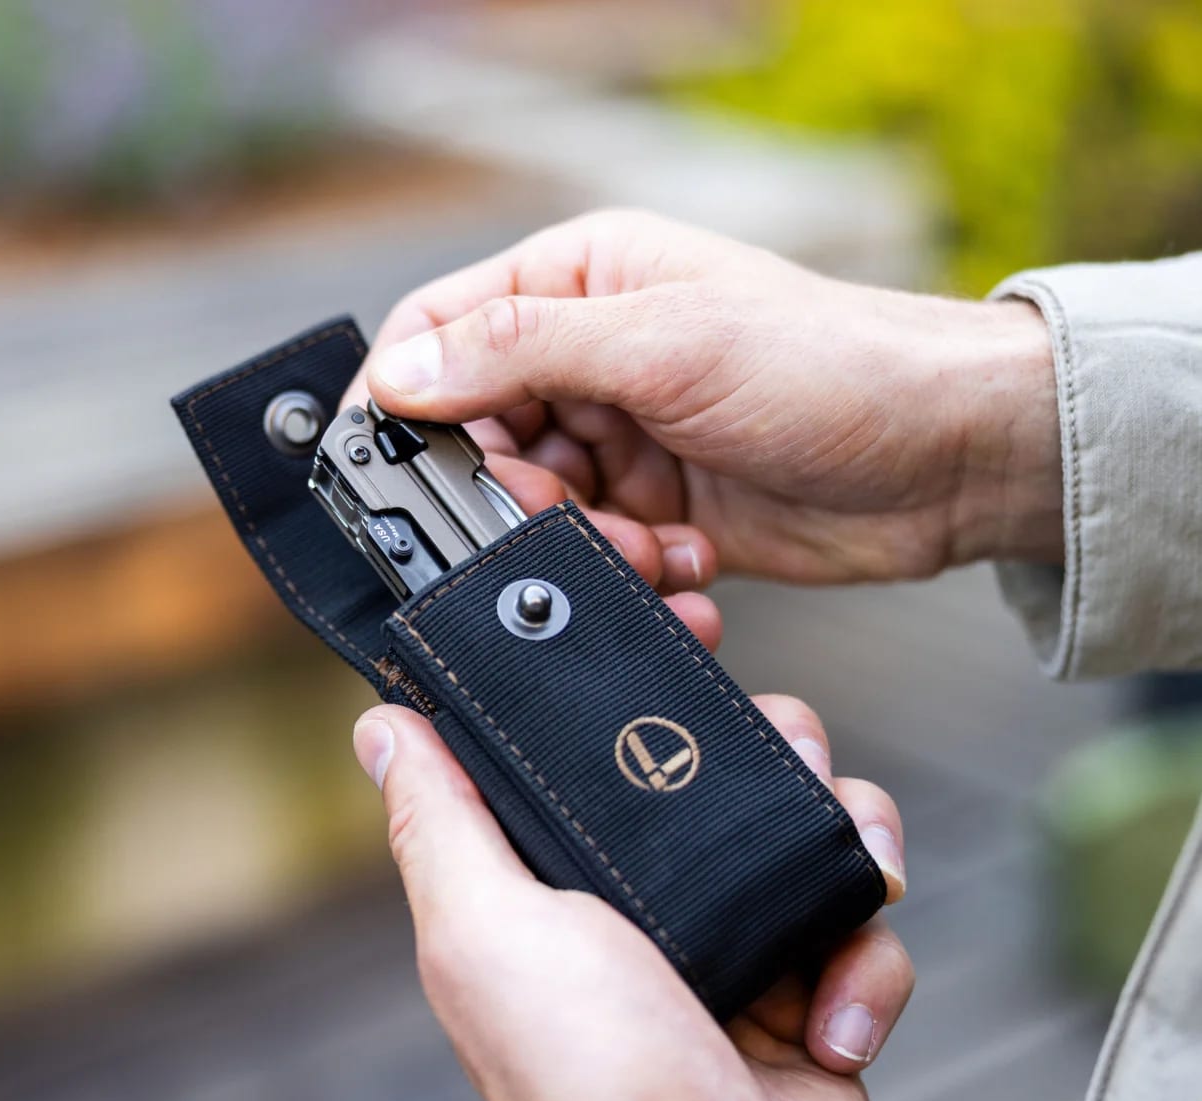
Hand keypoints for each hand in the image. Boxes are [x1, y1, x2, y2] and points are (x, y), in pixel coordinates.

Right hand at [345, 209, 1061, 584]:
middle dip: (519, 496)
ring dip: (586, 544)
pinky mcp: (658, 513)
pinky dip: (635, 572)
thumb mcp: (666, 343)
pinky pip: (601, 555)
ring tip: (657, 545)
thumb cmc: (832, 366)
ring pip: (539, 511)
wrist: (946, 460)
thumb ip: (522, 352)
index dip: (409, 398)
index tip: (399, 471)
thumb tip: (400, 373)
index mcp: (582, 284)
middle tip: (573, 515)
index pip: (443, 330)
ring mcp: (625, 441)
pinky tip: (691, 561)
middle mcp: (593, 359)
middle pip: (481, 439)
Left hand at [353, 692, 911, 1100]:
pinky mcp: (817, 989)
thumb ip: (439, 822)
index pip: (612, 749)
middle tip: (789, 753)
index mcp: (573, 879)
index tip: (687, 637)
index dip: (646, 687)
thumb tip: (382, 727)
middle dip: (772, 751)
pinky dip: (867, 962)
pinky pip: (865, 924)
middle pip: (729, 770)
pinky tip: (829, 1017)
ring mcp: (742, 943)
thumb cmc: (586, 1086)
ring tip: (835, 875)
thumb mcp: (490, 930)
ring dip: (840, 836)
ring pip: (813, 827)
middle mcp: (656, 904)